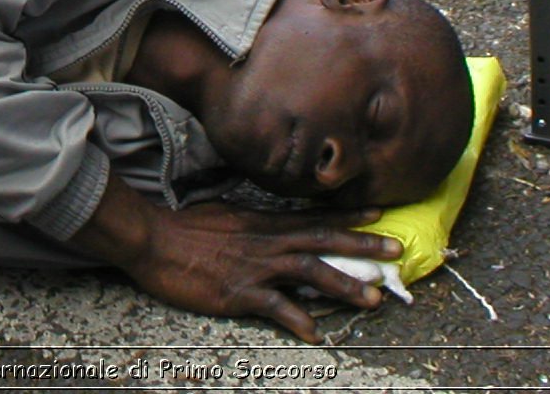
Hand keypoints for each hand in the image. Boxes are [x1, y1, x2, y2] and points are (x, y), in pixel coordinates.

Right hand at [68, 177, 402, 342]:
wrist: (152, 237)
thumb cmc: (183, 227)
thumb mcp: (223, 214)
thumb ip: (250, 222)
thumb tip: (267, 225)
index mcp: (262, 222)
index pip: (314, 217)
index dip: (348, 217)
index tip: (379, 216)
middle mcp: (267, 240)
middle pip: (323, 240)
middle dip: (362, 245)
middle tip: (397, 251)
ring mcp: (255, 265)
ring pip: (311, 271)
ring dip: (345, 284)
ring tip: (373, 298)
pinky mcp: (240, 291)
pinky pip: (276, 306)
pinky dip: (299, 319)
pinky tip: (316, 334)